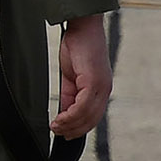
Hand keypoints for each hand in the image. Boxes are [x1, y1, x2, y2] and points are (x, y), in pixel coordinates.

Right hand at [52, 12, 112, 137]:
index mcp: (100, 89)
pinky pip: (82, 105)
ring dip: (70, 125)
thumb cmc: (78, 47)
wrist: (83, 27)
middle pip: (91, 120)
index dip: (79, 128)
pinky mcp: (94, 82)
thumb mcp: (72, 75)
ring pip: (87, 116)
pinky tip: (60, 117)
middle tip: (58, 133)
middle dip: (74, 130)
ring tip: (55, 127)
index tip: (64, 133)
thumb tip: (63, 111)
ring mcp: (101, 87)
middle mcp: (104, 90)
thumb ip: (69, 94)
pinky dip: (70, 114)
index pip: (92, 116)